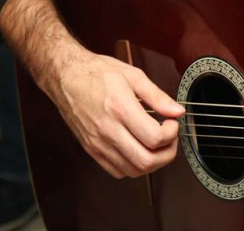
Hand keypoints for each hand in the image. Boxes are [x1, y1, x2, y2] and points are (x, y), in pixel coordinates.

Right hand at [46, 49, 184, 178]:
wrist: (66, 76)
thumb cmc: (97, 72)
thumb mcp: (133, 76)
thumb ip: (157, 96)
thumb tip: (177, 111)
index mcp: (120, 109)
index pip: (154, 138)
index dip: (171, 134)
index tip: (172, 123)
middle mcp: (107, 130)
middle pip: (146, 161)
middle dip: (167, 154)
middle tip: (170, 138)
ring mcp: (98, 143)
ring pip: (133, 170)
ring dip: (152, 162)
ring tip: (156, 144)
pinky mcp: (91, 149)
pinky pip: (117, 171)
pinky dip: (133, 166)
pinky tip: (138, 149)